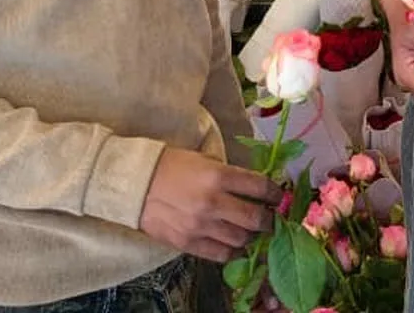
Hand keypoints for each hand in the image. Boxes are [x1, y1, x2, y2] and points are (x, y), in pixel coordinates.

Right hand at [138, 147, 274, 261]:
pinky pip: (221, 254)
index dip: (275, 194)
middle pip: (256, 218)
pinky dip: (232, 251)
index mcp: (218, 176)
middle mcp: (213, 202)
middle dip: (269, 219)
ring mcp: (200, 226)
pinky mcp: (188, 243)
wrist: (134, 183)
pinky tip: (234, 244)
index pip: (260, 187)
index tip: (279, 197)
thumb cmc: (170, 165)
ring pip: (241, 239)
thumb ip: (229, 174)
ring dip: (250, 236)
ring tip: (250, 231)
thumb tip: (254, 187)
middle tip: (270, 218)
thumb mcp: (203, 159)